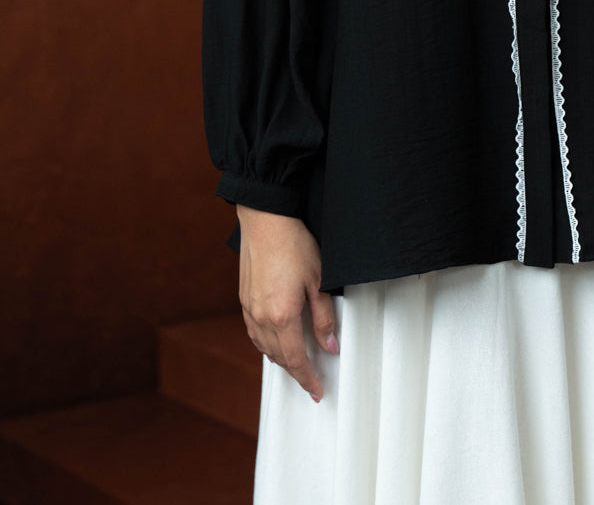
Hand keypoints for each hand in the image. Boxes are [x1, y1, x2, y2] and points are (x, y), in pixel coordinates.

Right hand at [236, 206, 338, 400]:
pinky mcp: (244, 298)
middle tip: (310, 380)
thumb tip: (330, 347)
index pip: (296, 359)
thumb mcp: (320, 281)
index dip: (307, 378)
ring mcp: (250, 309)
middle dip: (295, 372)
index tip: (316, 391)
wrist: (266, 220)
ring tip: (295, 364)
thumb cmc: (294, 245)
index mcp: (282, 316)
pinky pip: (254, 333)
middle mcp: (262, 317)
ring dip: (280, 359)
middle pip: (279, 357)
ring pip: (264, 347)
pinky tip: (274, 341)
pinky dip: (265, 344)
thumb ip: (324, 318)